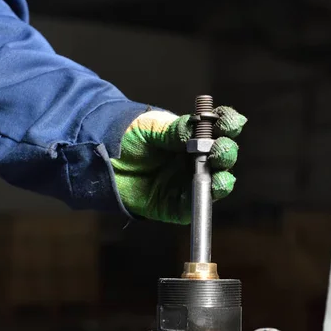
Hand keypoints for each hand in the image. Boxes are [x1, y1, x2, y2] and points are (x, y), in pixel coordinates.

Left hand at [111, 106, 246, 223]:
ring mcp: (186, 183)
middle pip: (221, 157)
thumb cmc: (126, 138)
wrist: (101, 162)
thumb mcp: (150, 128)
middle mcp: (193, 160)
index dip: (228, 125)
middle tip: (220, 150)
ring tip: (220, 171)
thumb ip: (174, 131)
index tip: (228, 123)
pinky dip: (205, 199)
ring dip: (223, 178)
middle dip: (226, 152)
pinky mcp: (176, 206)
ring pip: (215, 183)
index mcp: (191, 137)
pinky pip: (195, 206)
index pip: (218, 129)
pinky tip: (210, 189)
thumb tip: (197, 132)